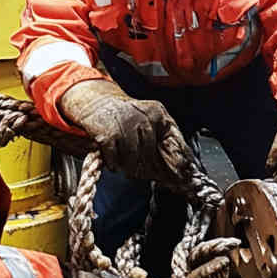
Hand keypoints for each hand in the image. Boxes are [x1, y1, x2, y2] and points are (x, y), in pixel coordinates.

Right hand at [60, 79, 187, 186]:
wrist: (97, 103)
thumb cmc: (126, 116)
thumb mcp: (149, 119)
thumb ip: (163, 138)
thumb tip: (178, 166)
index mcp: (157, 112)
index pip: (172, 140)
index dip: (176, 160)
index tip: (179, 174)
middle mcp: (142, 116)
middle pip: (151, 152)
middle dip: (148, 166)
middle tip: (144, 172)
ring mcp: (124, 124)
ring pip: (133, 157)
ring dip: (130, 166)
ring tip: (127, 166)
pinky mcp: (107, 134)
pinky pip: (115, 159)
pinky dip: (114, 164)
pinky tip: (115, 161)